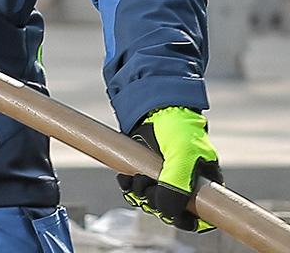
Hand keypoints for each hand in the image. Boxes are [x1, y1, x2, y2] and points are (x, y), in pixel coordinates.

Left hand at [117, 106, 222, 231]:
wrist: (152, 106)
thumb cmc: (177, 127)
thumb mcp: (184, 154)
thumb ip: (178, 184)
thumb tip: (167, 212)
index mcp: (204, 184)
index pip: (201, 217)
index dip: (187, 221)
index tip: (174, 214)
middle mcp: (185, 185)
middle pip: (172, 212)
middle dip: (157, 204)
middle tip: (147, 186)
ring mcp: (164, 179)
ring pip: (152, 202)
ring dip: (141, 194)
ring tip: (137, 178)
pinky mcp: (145, 171)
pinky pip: (136, 191)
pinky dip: (128, 187)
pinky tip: (124, 179)